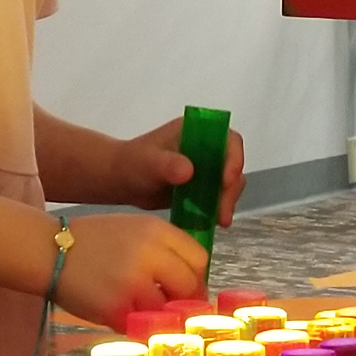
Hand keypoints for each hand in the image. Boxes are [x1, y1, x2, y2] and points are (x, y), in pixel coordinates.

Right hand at [54, 213, 207, 329]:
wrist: (48, 249)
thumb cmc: (90, 240)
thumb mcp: (132, 228)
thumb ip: (161, 248)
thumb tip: (188, 277)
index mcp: (155, 229)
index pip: (198, 257)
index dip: (196, 276)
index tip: (188, 286)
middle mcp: (149, 253)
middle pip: (189, 285)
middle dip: (186, 299)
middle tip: (174, 307)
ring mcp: (133, 281)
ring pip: (167, 309)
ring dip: (160, 314)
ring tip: (144, 309)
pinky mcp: (116, 306)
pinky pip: (140, 324)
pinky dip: (136, 323)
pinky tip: (124, 312)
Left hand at [111, 117, 245, 226]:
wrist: (120, 180)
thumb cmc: (131, 163)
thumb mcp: (147, 162)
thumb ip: (165, 164)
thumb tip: (188, 171)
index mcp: (196, 132)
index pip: (228, 140)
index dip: (234, 158)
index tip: (227, 180)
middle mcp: (205, 148)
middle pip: (232, 165)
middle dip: (231, 189)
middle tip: (223, 213)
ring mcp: (204, 168)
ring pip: (227, 184)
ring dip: (226, 202)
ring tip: (220, 222)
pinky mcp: (201, 187)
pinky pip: (216, 198)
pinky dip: (217, 210)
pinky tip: (211, 224)